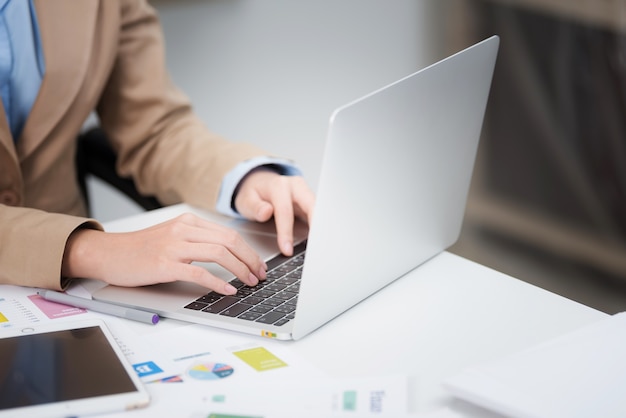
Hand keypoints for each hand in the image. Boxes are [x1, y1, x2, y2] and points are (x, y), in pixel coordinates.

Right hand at [61, 213, 266, 294]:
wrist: (109, 253)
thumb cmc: (141, 249)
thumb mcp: (173, 235)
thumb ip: (197, 239)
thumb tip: (228, 253)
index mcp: (189, 222)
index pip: (229, 233)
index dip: (249, 250)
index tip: (258, 264)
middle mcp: (184, 230)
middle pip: (230, 241)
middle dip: (250, 260)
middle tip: (260, 275)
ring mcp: (174, 246)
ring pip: (220, 254)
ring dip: (240, 270)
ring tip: (250, 282)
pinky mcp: (165, 264)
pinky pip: (200, 273)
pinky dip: (219, 282)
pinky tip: (229, 290)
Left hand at [233, 168, 314, 255]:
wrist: (259, 183)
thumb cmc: (253, 193)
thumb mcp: (246, 200)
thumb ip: (254, 207)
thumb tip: (266, 212)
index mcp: (278, 186)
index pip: (285, 210)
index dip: (286, 232)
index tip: (287, 249)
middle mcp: (295, 186)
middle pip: (310, 205)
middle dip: (314, 226)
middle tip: (315, 246)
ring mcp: (305, 192)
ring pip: (318, 209)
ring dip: (320, 227)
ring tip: (320, 246)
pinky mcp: (310, 200)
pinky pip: (318, 213)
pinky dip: (319, 226)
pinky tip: (318, 239)